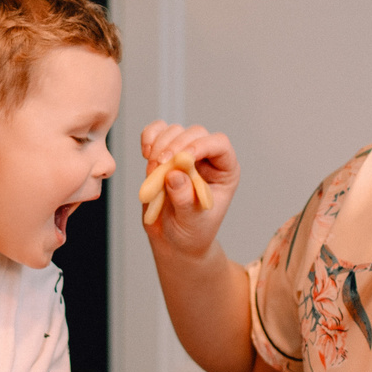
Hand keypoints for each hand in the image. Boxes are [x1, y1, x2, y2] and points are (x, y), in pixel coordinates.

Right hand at [135, 123, 238, 256]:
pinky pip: (156, 133)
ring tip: (152, 172)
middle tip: (159, 167)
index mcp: (224, 171)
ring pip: (174, 131)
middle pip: (195, 133)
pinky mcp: (165, 154)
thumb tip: (174, 175)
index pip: (219, 144)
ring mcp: (185, 154)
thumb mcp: (192, 221)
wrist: (174, 240)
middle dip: (175, 147)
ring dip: (159, 147)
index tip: (181, 159)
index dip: (200, 145)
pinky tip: (146, 154)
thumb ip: (185, 199)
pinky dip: (148, 138)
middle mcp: (207, 158)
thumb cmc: (191, 232)